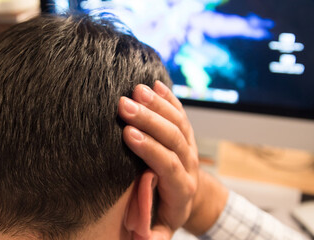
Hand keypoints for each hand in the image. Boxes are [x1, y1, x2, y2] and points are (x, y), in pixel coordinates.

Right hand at [118, 81, 227, 237]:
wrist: (187, 200)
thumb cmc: (163, 216)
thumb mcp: (158, 231)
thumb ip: (151, 236)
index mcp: (181, 190)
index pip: (169, 165)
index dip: (150, 149)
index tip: (128, 133)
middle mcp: (189, 166)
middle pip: (174, 138)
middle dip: (149, 119)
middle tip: (123, 104)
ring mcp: (190, 148)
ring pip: (178, 122)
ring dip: (157, 104)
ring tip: (134, 89)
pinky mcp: (186, 135)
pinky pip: (181, 113)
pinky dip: (169, 98)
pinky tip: (154, 83)